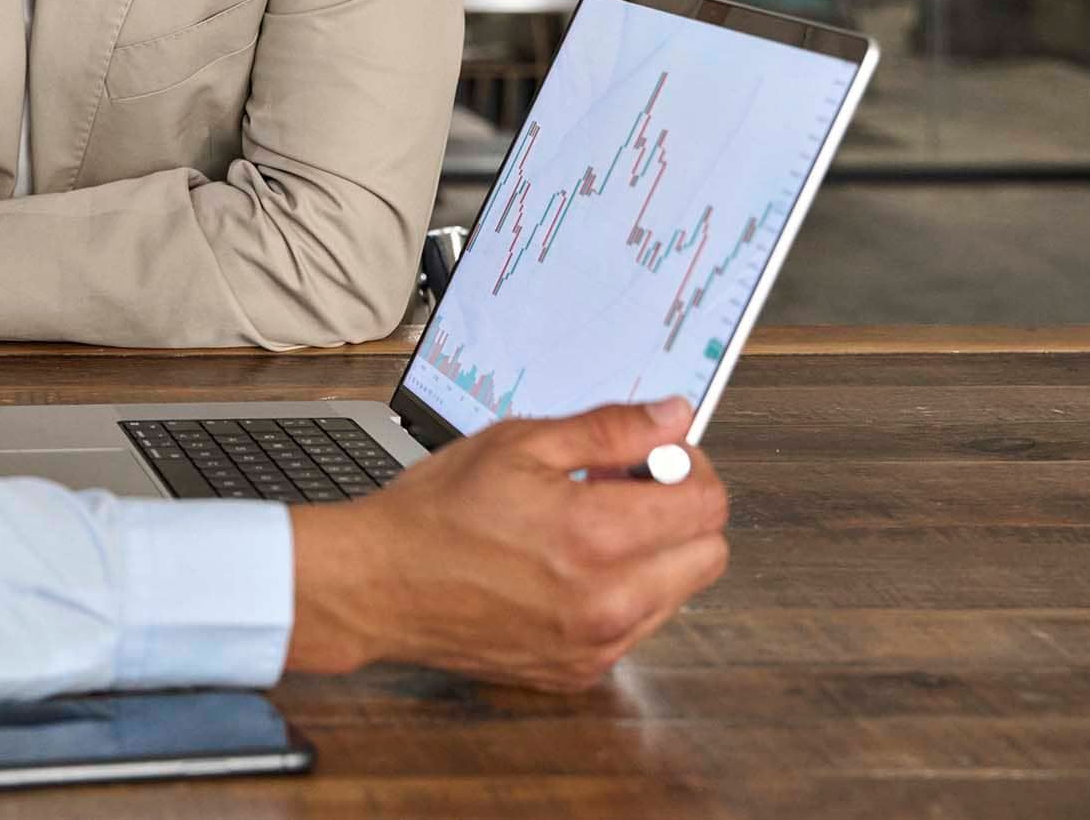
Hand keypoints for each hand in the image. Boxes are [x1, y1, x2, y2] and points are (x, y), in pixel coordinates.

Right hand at [286, 399, 728, 690]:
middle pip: (708, 555)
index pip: (707, 505)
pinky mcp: (580, 671)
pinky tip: (569, 568)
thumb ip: (608, 430)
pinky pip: (636, 626)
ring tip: (588, 529)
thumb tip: (673, 417)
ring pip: (678, 593)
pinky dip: (621, 593)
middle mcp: (606, 602)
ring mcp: (595, 645)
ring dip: (654, 555)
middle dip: (679, 513)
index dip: (689, 467)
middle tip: (625, 490)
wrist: (380, 585)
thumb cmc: (437, 513)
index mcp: (595, 537)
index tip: (655, 457)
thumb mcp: (519, 444)